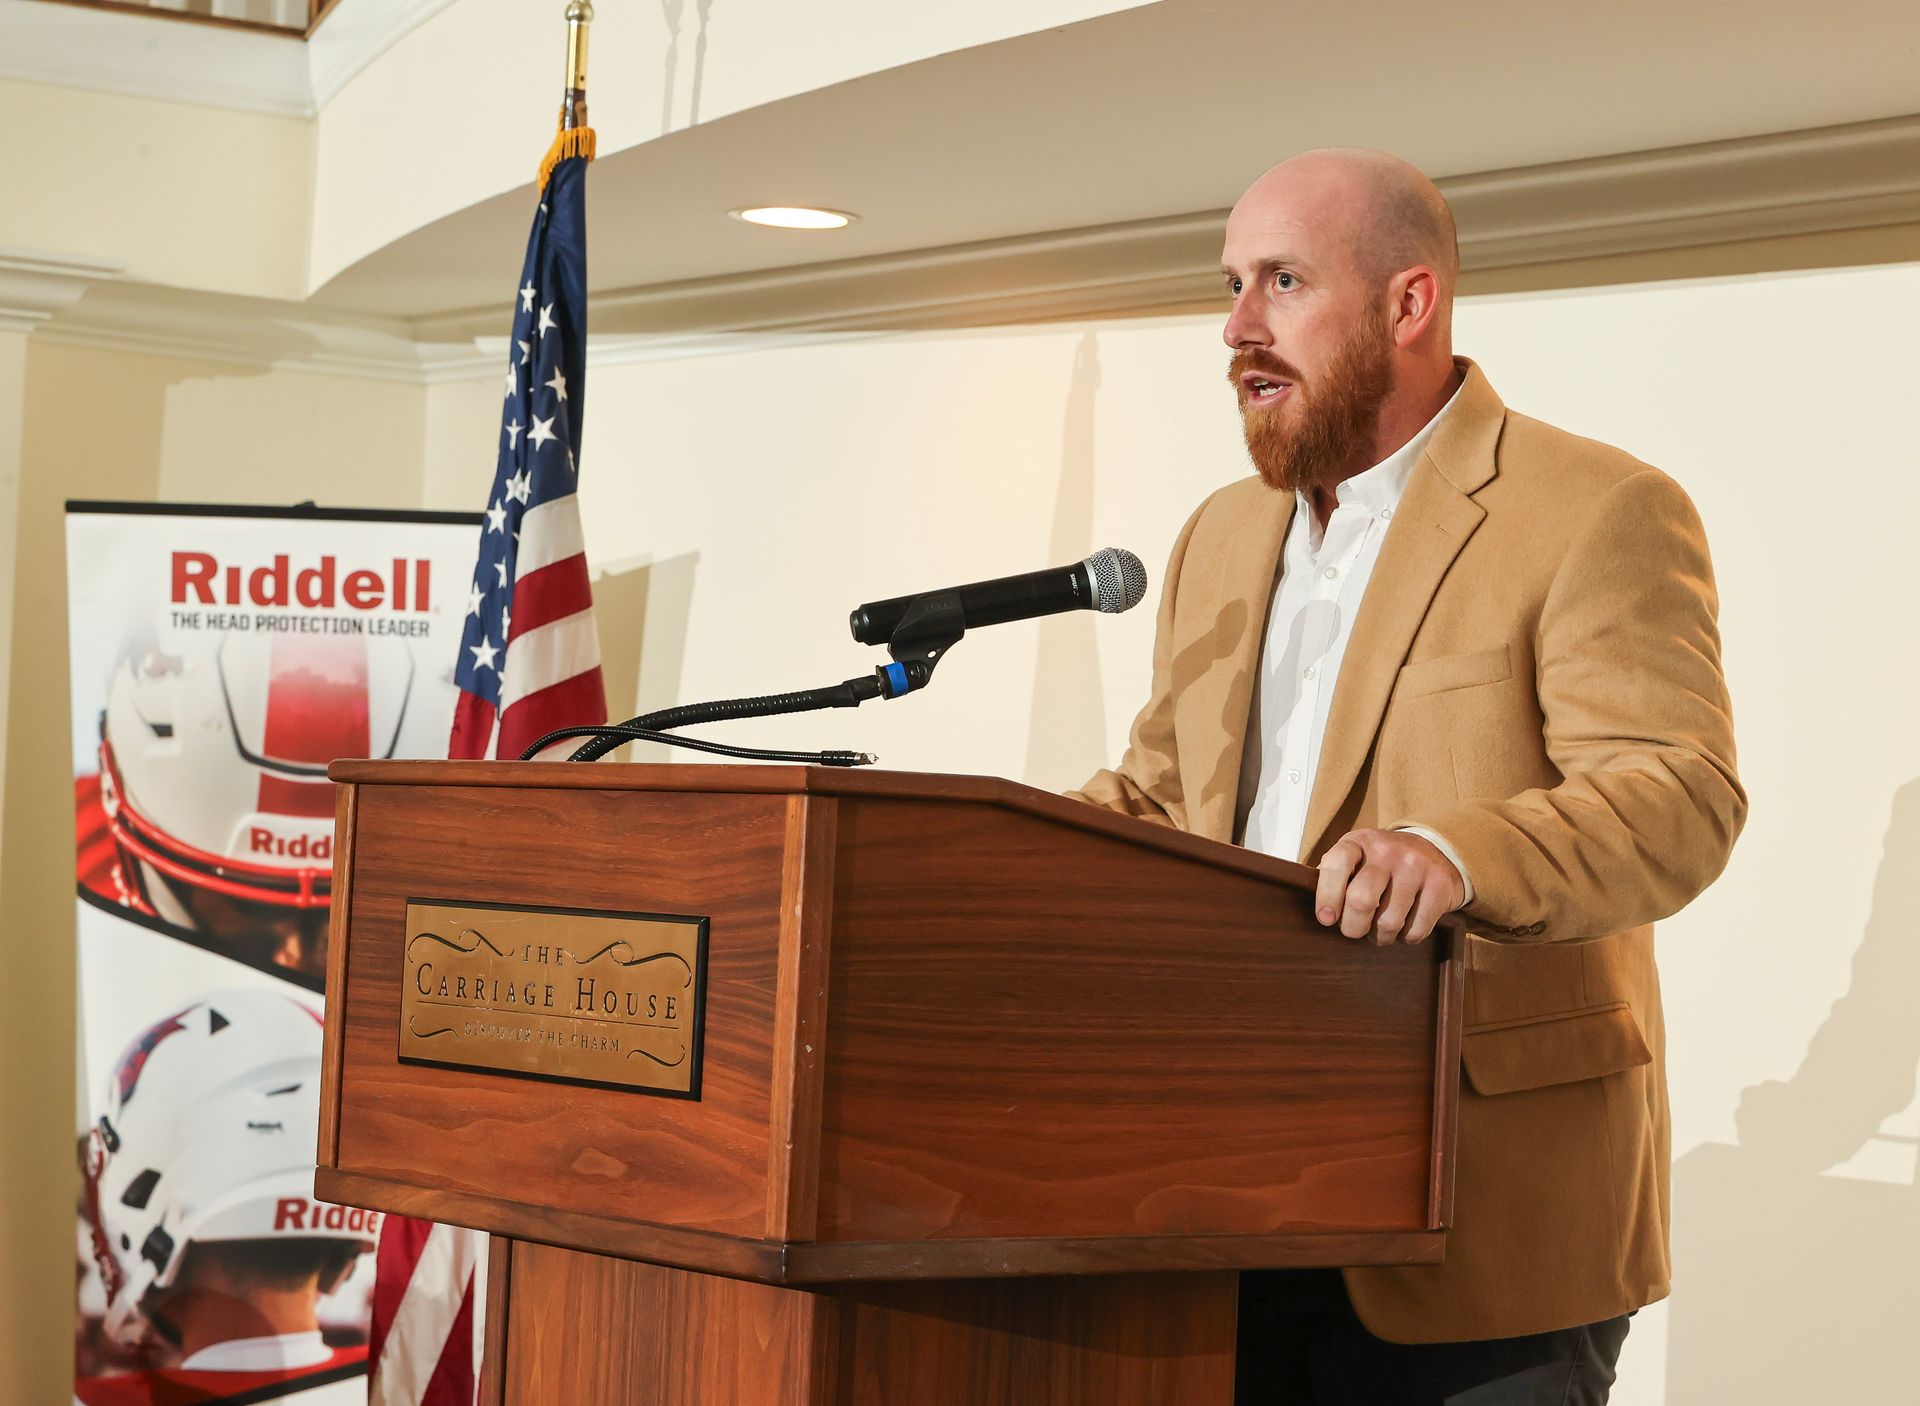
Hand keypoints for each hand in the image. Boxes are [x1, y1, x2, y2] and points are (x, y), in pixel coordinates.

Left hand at [1314, 829, 1464, 944]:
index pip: (1336, 864)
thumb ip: (1334, 877)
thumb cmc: (1381, 863)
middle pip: (1361, 900)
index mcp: (1359, 842)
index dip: (1327, 895)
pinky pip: (1416, 929)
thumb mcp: (1356, 858)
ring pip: (1389, 922)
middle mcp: (1388, 850)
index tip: (1326, 918)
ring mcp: (1416, 866)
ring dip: (1380, 936)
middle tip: (1354, 930)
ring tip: (1380, 929)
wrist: (1435, 850)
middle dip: (1353, 926)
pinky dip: (1406, 937)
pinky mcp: (1440, 886)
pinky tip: (1404, 927)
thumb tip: (1320, 913)